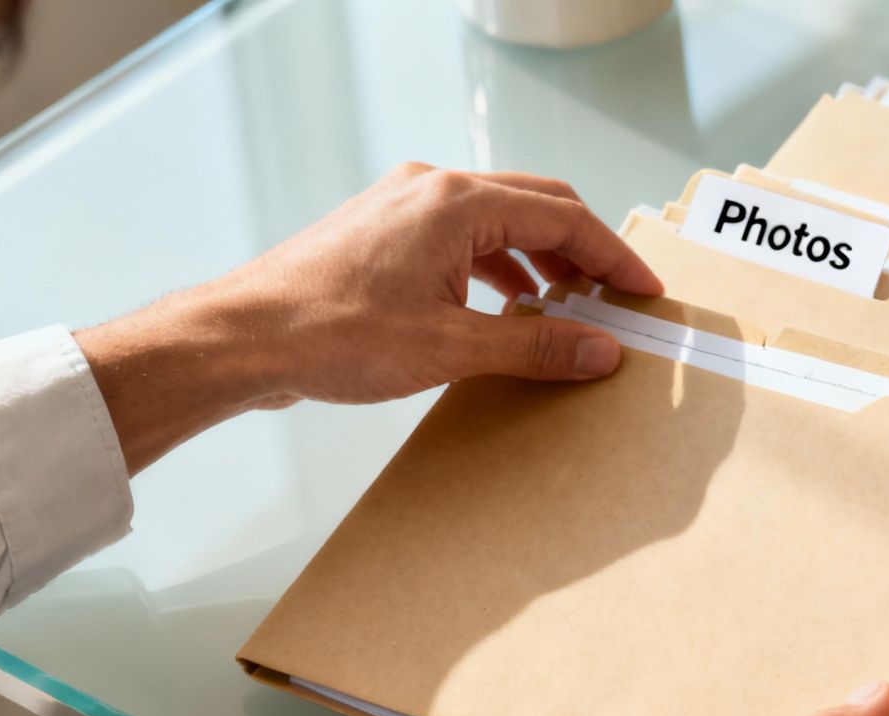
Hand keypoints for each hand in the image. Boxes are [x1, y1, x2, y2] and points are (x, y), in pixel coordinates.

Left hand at [76, 163, 663, 471]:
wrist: (243, 339)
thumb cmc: (331, 333)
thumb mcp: (453, 347)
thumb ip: (537, 345)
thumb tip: (599, 350)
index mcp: (458, 203)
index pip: (565, 217)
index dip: (615, 257)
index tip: (645, 292)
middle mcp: (433, 191)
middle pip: (538, 206)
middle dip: (585, 251)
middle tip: (616, 298)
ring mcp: (404, 207)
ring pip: (500, 221)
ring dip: (542, 260)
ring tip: (568, 308)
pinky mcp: (384, 233)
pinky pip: (463, 237)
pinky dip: (500, 266)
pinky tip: (507, 307)